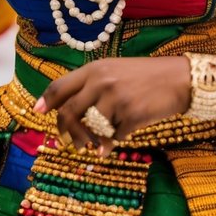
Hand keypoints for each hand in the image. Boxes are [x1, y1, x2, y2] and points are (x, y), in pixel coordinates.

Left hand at [35, 56, 191, 152]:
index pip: (61, 86)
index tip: (38, 113)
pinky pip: (111, 138)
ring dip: (87, 141)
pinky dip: (108, 145)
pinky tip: (110, 145)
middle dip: (65, 130)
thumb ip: (92, 86)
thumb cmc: (144, 76)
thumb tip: (68, 112)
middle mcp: (102, 82)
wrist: (177, 79)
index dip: (46, 101)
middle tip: (66, 141)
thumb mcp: (115, 71)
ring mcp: (116, 99)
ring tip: (91, 145)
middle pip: (69, 112)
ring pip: (89, 128)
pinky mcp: (130, 116)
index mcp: (95, 69)